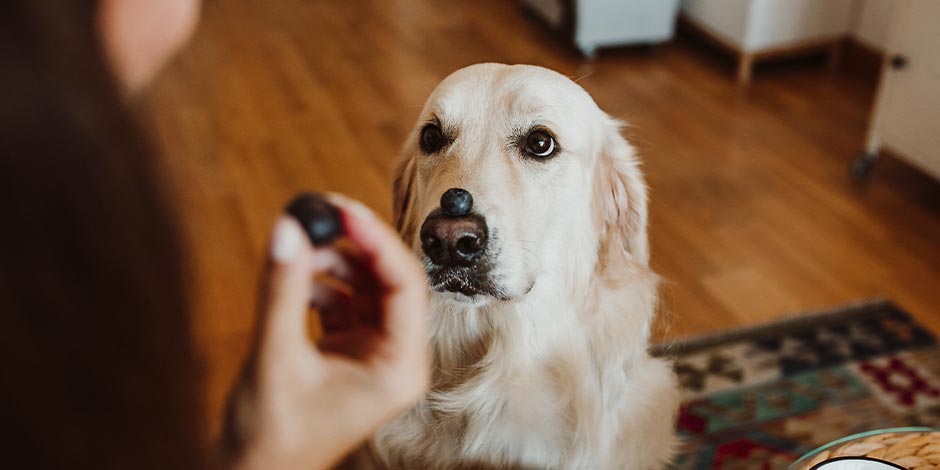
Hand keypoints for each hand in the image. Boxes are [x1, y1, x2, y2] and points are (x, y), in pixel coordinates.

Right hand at [221, 195, 428, 469]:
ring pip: (366, 288)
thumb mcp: (275, 357)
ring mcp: (375, 355)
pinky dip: (321, 286)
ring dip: (334, 264)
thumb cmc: (270, 439)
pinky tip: (294, 284)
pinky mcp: (351, 352)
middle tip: (320, 213)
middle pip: (389, 280)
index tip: (343, 210)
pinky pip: (345, 303)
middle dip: (354, 246)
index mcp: (401, 368)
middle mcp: (396, 359)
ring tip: (298, 252)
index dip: (376, 241)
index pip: (406, 284)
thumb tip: (287, 228)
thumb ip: (283, 289)